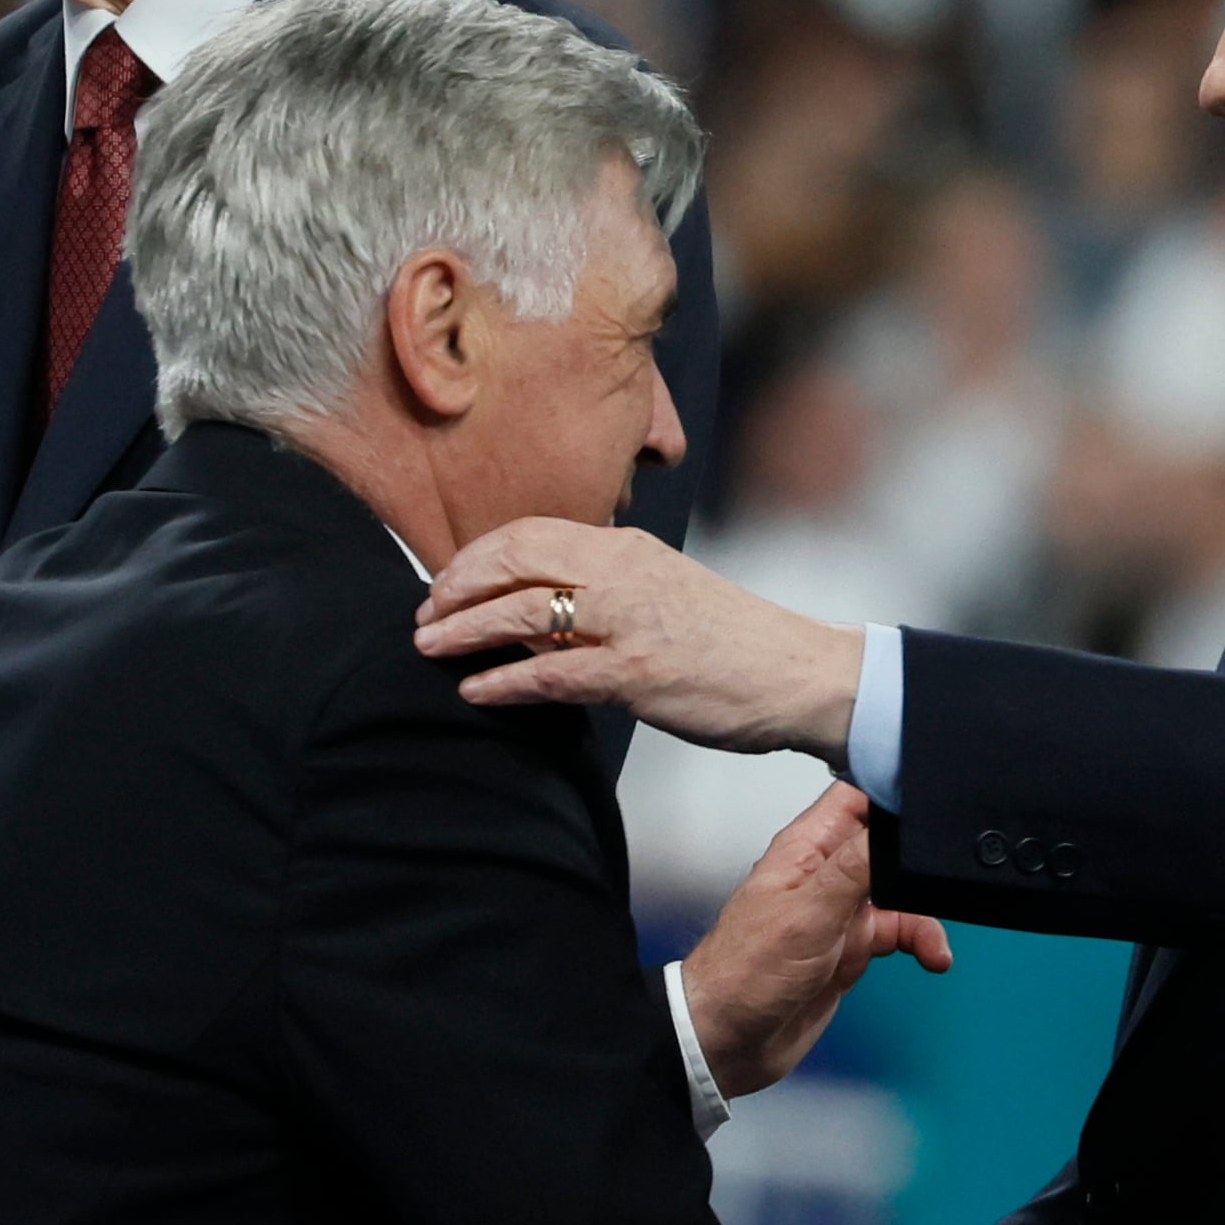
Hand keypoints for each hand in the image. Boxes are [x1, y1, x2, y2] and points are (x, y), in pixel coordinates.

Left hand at [413, 519, 864, 762]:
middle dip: (456, 587)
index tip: (444, 583)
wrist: (799, 673)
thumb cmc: (731, 641)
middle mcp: (622, 573)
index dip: (475, 558)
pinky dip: (503, 680)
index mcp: (627, 547)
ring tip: (429, 648)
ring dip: (464, 630)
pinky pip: (550, 672)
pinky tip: (475, 691)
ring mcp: (627, 622)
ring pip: (521, 610)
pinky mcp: (635, 673)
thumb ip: (602, 592)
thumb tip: (530, 611)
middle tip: (424, 615)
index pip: (529, 533)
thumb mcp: (663, 592)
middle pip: (513, 559)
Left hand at [683, 785, 950, 1097]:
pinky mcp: (852, 947)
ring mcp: (840, 911)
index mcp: (806, 850)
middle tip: (942, 872)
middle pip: (886, 842)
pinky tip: (931, 955)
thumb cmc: (743, 975)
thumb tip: (893, 821)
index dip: (891, 789)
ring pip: (899, 891)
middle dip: (918, 854)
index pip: (855, 796)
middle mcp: (824, 875)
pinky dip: (921, 940)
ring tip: (933, 937)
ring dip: (925, 908)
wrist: (729, 1042)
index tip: (930, 800)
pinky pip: (899, 931)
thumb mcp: (807, 914)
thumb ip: (854, 867)